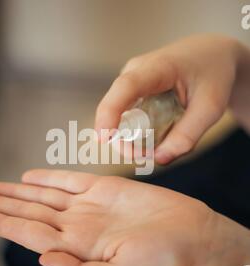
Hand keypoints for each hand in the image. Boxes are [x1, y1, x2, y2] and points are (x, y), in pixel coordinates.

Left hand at [0, 169, 249, 265]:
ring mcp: (89, 205)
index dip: (6, 223)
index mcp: (79, 248)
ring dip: (18, 192)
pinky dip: (48, 178)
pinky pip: (69, 180)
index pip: (32, 234)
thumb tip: (44, 257)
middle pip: (32, 214)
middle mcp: (79, 225)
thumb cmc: (161, 260)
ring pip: (45, 196)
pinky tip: (29, 178)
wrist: (189, 234)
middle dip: (3, 206)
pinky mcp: (103, 187)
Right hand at [95, 34, 249, 163]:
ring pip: (118, 114)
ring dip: (128, 137)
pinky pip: (125, 114)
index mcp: (157, 67)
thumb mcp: (210, 108)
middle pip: (115, 107)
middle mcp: (136, 71)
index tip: (103, 138)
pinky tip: (150, 139)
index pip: (126, 87)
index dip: (110, 112)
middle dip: (122, 138)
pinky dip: (133, 131)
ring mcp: (132, 80)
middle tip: (144, 158)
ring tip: (153, 150)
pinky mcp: (133, 90)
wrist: (212, 54)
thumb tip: (159, 159)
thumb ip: (187, 135)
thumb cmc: (214, 74)